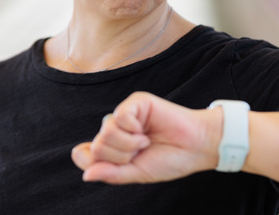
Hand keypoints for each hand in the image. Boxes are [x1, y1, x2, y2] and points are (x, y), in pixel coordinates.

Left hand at [71, 91, 221, 183]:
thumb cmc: (168, 159)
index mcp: (112, 148)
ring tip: (145, 141)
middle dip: (120, 156)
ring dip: (128, 144)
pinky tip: (146, 130)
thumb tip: (86, 175)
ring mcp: (124, 115)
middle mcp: (115, 130)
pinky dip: (133, 129)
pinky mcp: (135, 103)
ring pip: (106, 132)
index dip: (93, 162)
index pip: (83, 154)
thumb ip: (110, 173)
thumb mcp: (136, 173)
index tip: (120, 164)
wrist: (195, 147)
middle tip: (140, 152)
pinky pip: (120, 117)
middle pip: (96, 146)